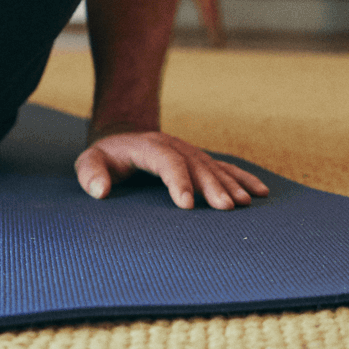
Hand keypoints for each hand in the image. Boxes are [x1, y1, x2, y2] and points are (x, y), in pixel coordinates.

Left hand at [75, 131, 269, 209]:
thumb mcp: (89, 162)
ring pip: (213, 167)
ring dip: (230, 184)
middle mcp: (173, 146)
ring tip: (245, 204)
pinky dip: (242, 179)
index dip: (178, 180)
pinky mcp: (199, 161)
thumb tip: (100, 190)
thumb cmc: (105, 159)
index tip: (186, 204)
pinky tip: (260, 192)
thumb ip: (90, 173)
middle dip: (212, 186)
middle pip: (196, 164)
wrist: (123, 140)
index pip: (166, 160)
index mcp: (148, 146)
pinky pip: (224, 168)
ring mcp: (189, 152)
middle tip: (225, 208)